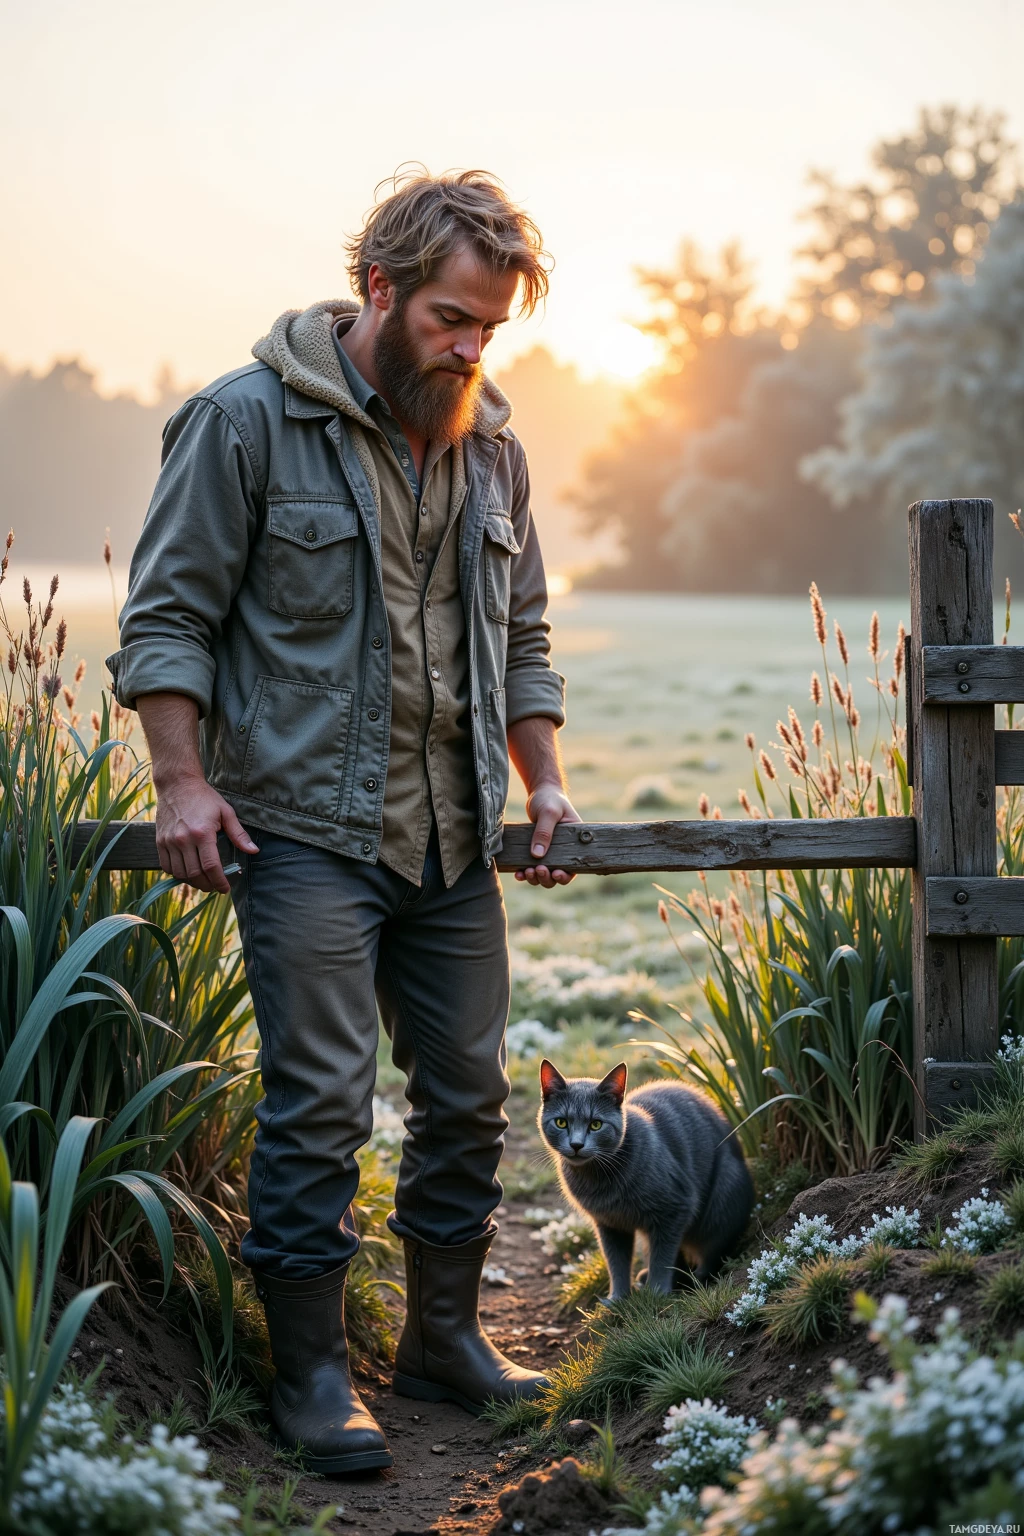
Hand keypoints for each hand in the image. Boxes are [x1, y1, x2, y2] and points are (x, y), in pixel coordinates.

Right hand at [154, 773, 257, 893]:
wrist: (177, 784)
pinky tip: (188, 871)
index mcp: (202, 833)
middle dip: (207, 885)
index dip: (219, 881)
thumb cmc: (205, 798)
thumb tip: (253, 851)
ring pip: (180, 873)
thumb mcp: (226, 812)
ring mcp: (169, 841)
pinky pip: (166, 866)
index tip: (225, 888)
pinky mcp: (159, 841)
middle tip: (215, 886)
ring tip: (203, 880)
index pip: (211, 866)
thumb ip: (238, 834)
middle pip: (195, 874)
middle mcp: (183, 839)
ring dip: (192, 881)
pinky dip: (177, 874)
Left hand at [516, 782, 580, 887]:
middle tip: (538, 870)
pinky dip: (525, 872)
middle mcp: (563, 850)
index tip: (556, 873)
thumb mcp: (548, 812)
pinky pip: (532, 867)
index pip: (573, 867)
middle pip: (557, 875)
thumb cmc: (550, 799)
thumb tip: (537, 855)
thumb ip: (544, 832)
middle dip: (547, 878)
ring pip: (544, 874)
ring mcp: (550, 852)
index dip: (566, 876)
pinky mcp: (536, 850)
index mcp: (574, 843)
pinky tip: (518, 873)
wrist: (541, 791)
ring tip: (526, 872)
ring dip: (535, 878)